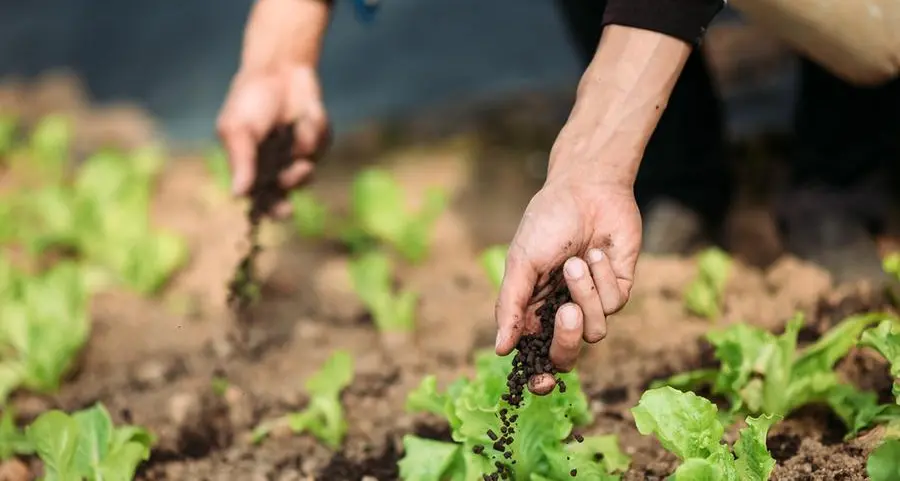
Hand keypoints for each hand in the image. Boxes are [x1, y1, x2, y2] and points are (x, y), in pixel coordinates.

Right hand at [216, 64, 329, 214]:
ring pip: (308, 170)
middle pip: (288, 192)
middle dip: (296, 181)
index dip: (274, 210)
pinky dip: (314, 126)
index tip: (286, 211)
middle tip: (301, 169)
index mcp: (251, 169)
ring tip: (298, 126)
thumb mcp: (238, 129)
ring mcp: (298, 157)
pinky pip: (321, 144)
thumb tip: (236, 196)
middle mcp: (275, 168)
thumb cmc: (249, 100)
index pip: (262, 200)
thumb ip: (241, 162)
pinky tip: (305, 111)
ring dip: (305, 145)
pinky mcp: (317, 143)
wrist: (278, 71)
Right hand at [494, 175, 641, 394]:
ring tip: (577, 260)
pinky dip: (603, 277)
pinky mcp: (618, 289)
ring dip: (585, 293)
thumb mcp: (521, 263)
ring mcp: (592, 302)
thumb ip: (510, 307)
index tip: (541, 383)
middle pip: (567, 354)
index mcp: (533, 310)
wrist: (587, 189)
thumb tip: (500, 348)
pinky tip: (597, 252)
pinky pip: (614, 303)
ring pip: (595, 331)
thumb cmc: (547, 222)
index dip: (540, 376)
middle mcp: (562, 311)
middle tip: (567, 310)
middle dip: (568, 338)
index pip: (536, 356)